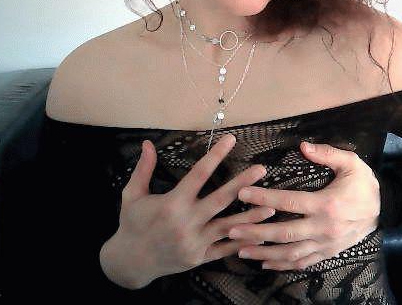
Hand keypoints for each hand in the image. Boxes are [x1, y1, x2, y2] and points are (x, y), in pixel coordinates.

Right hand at [111, 133, 275, 286]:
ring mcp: (194, 242)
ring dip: (251, 216)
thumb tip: (148, 143)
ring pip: (228, 226)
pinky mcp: (199, 257)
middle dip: (242, 183)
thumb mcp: (132, 195)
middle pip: (220, 199)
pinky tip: (261, 235)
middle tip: (261, 169)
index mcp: (172, 203)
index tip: (231, 139)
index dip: (216, 155)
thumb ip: (143, 169)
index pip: (199, 174)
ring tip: (272, 205)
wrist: (129, 262)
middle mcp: (185, 222)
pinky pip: (225, 249)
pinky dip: (242, 242)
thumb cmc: (132, 224)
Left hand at [226, 141, 380, 270]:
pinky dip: (282, 265)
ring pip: (290, 253)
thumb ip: (327, 154)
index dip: (264, 198)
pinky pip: (302, 263)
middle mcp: (323, 228)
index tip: (243, 194)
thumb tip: (303, 146)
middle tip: (231, 228)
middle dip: (255, 231)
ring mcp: (325, 244)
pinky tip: (265, 264)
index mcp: (326, 204)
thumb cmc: (365, 185)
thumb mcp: (351, 163)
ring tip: (240, 250)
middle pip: (283, 233)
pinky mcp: (328, 253)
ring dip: (263, 253)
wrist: (386, 210)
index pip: (289, 202)